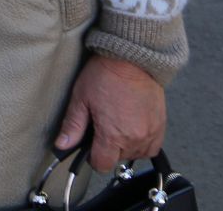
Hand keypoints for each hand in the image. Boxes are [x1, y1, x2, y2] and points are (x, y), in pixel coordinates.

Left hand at [54, 56, 165, 172]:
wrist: (132, 58)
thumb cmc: (105, 75)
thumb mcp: (81, 99)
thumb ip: (72, 126)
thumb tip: (62, 145)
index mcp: (113, 134)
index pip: (102, 164)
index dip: (92, 157)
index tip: (90, 144)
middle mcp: (135, 138)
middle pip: (118, 159)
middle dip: (108, 147)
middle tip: (102, 124)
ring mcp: (151, 133)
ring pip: (135, 154)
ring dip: (125, 145)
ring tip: (117, 122)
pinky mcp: (161, 126)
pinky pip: (152, 147)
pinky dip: (141, 142)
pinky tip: (132, 126)